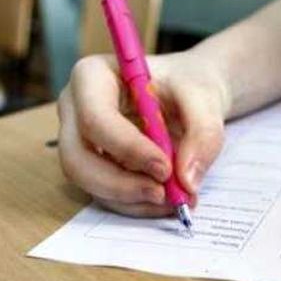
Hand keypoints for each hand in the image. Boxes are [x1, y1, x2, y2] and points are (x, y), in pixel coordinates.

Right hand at [57, 53, 228, 216]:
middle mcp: (75, 109)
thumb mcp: (204, 98)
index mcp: (92, 76)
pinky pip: (105, 193)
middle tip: (164, 194)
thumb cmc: (188, 84)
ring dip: (132, 199)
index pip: (95, 118)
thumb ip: (203, 134)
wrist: (190, 95)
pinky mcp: (93, 164)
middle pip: (78, 158)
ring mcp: (80, 140)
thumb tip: (187, 180)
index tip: (165, 168)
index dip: (128, 149)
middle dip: (121, 184)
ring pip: (90, 182)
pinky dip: (136, 204)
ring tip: (175, 198)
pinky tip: (167, 201)